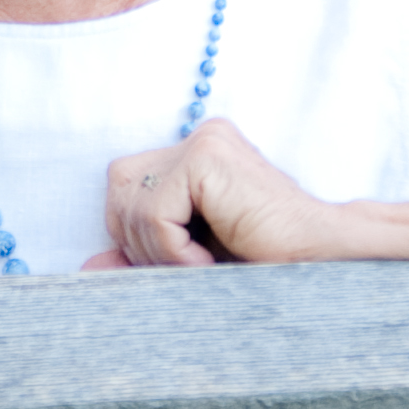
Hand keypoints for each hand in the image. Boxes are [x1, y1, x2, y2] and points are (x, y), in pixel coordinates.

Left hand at [90, 117, 353, 268]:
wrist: (323, 266)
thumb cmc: (265, 266)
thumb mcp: (187, 265)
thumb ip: (140, 260)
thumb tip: (86, 266)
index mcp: (195, 156)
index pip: (126, 189)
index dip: (137, 236)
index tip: (181, 264)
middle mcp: (198, 139)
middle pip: (119, 189)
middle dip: (139, 242)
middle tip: (189, 269)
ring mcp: (204, 142)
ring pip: (131, 203)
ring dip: (159, 253)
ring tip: (205, 267)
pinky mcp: (207, 156)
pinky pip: (154, 212)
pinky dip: (172, 251)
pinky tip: (210, 262)